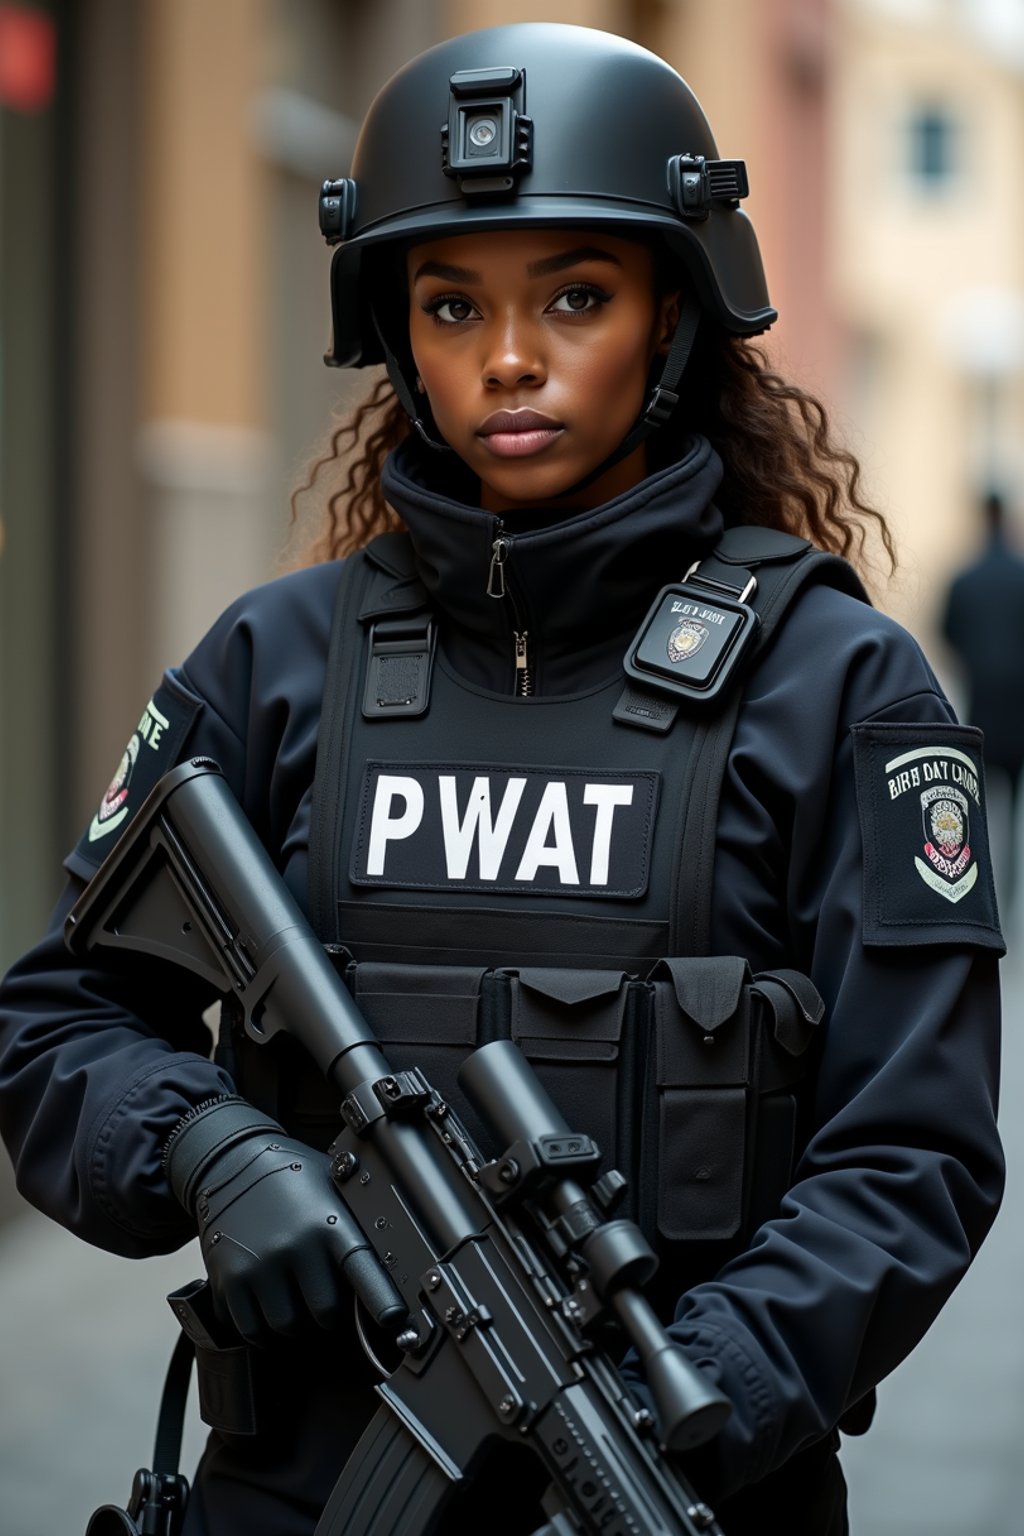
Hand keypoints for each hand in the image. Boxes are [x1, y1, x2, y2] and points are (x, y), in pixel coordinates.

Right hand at [165, 1097, 404, 1343]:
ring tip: (294, 1297)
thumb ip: (354, 1224)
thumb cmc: (293, 1176)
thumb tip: (392, 1255)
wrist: (234, 1160)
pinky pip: (251, 1329)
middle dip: (328, 1313)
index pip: (361, 1269)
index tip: (394, 1321)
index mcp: (328, 1223)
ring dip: (295, 1323)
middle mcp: (294, 1246)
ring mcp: (259, 1265)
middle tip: (324, 1296)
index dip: (380, 1300)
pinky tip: (267, 1306)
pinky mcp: (230, 1279)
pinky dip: (261, 1329)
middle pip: (324, 1313)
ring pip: (287, 1326)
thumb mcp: (332, 1186)